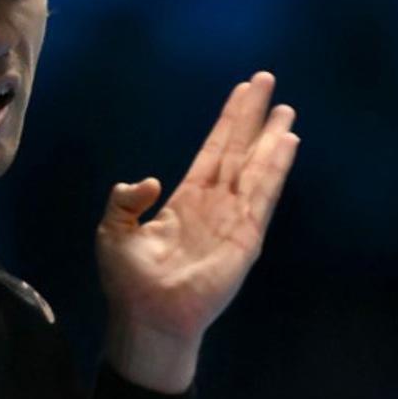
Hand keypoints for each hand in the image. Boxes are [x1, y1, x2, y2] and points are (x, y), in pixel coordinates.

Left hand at [95, 72, 298, 388]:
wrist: (146, 317)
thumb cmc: (130, 280)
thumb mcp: (113, 231)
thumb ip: (125, 201)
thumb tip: (147, 181)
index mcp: (185, 201)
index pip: (212, 152)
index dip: (227, 122)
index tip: (241, 92)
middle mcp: (214, 204)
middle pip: (237, 151)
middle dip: (252, 117)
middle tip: (266, 81)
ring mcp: (232, 219)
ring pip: (254, 168)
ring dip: (270, 139)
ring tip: (285, 110)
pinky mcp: (244, 238)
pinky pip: (261, 197)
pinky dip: (274, 170)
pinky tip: (285, 145)